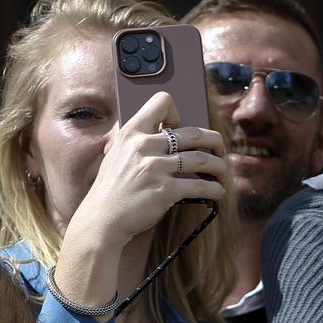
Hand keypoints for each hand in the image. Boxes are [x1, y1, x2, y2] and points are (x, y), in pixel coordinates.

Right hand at [65, 91, 227, 254]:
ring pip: (203, 159)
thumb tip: (162, 132)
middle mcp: (144, 146)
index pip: (161, 102)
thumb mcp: (115, 154)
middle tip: (219, 151)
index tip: (179, 128)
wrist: (101, 220)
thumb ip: (135, 141)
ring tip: (221, 173)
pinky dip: (214, 189)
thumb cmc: (110, 190)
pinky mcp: (165, 191)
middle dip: (215, 142)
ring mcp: (155, 168)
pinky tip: (217, 192)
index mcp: (131, 133)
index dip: (176, 112)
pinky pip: (201, 186)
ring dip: (219, 167)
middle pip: (194, 133)